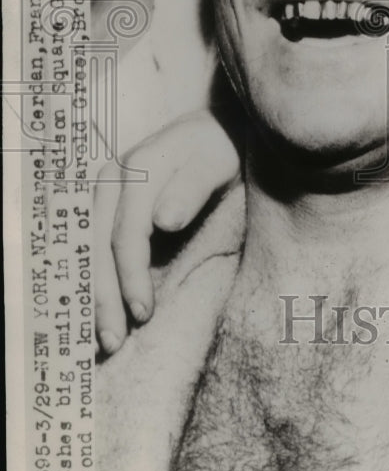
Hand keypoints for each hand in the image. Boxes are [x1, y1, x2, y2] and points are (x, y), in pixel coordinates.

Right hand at [94, 110, 239, 355]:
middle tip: (114, 341)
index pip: (126, 232)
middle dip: (104, 295)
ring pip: (87, 246)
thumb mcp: (216, 162)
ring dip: (92, 292)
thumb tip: (163, 220)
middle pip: (98, 244)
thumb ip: (192, 188)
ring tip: (105, 336)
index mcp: (139, 168)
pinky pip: (89, 243)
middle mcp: (112, 177)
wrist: (212, 129)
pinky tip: (95, 308)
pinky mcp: (104, 201)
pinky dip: (90, 277)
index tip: (144, 312)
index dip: (131, 275)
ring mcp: (103, 188)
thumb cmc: (218, 150)